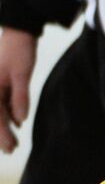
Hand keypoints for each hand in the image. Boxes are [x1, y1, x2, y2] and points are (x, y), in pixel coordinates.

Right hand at [0, 27, 36, 152]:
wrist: (19, 33)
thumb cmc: (19, 51)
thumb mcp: (22, 74)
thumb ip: (20, 97)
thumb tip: (19, 121)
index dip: (1, 135)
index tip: (10, 148)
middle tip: (10, 151)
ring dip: (2, 126)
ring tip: (12, 142)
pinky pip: (0, 103)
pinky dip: (5, 115)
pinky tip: (14, 123)